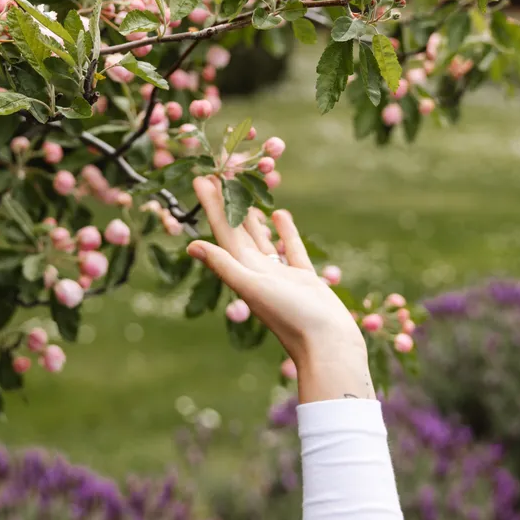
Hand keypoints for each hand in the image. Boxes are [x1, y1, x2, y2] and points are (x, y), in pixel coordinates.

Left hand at [186, 176, 373, 402]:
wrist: (328, 345)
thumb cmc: (291, 318)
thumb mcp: (254, 288)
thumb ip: (226, 266)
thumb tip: (191, 246)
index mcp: (244, 272)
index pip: (222, 232)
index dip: (211, 206)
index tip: (201, 179)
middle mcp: (258, 272)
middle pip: (238, 231)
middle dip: (227, 204)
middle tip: (219, 174)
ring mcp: (281, 275)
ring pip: (262, 239)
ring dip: (252, 217)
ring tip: (245, 192)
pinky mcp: (304, 279)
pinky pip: (291, 249)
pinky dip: (285, 232)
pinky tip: (280, 214)